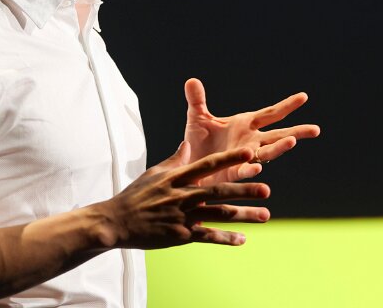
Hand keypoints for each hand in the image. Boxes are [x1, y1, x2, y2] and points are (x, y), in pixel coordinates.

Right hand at [96, 142, 269, 249]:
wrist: (116, 222)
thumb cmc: (135, 195)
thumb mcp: (155, 173)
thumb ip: (175, 159)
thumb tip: (188, 143)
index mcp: (178, 177)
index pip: (208, 165)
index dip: (230, 158)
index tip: (250, 153)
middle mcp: (183, 195)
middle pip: (219, 190)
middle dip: (244, 190)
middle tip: (266, 190)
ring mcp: (182, 216)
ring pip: (218, 215)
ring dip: (244, 215)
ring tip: (265, 215)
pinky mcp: (180, 235)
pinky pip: (207, 236)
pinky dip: (226, 238)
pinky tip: (242, 239)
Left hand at [184, 78, 320, 184]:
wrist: (186, 168)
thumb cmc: (196, 143)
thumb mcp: (197, 119)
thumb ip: (197, 100)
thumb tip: (191, 80)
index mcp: (245, 124)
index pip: (271, 114)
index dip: (287, 105)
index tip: (304, 97)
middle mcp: (250, 141)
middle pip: (278, 135)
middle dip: (297, 132)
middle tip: (316, 129)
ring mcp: (245, 157)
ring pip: (267, 153)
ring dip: (279, 148)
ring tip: (292, 141)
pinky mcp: (233, 173)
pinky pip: (245, 170)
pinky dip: (252, 168)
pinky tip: (258, 166)